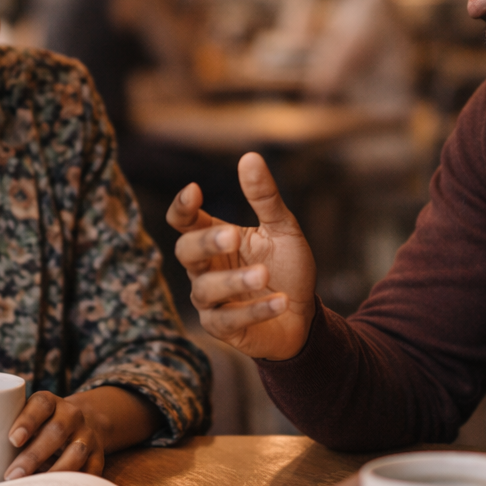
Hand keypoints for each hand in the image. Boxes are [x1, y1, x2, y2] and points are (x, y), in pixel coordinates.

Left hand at [4, 391, 106, 478]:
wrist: (80, 424)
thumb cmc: (39, 428)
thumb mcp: (26, 421)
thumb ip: (3, 434)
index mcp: (50, 403)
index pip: (40, 405)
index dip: (27, 421)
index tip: (12, 440)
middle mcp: (71, 415)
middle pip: (56, 431)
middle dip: (34, 455)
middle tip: (12, 476)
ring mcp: (87, 434)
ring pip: (76, 452)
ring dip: (55, 472)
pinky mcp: (98, 455)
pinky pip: (92, 470)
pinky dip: (78, 484)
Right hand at [166, 152, 316, 359]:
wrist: (303, 317)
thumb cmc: (288, 269)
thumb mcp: (283, 229)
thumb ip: (265, 198)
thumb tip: (249, 157)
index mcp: (213, 238)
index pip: (183, 221)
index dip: (182, 207)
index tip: (193, 191)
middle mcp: (204, 268)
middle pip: (185, 252)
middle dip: (206, 243)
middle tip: (233, 236)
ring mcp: (210, 300)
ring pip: (206, 289)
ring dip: (235, 281)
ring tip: (263, 275)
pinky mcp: (222, 328)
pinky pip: (229, 320)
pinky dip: (256, 310)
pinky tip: (282, 301)